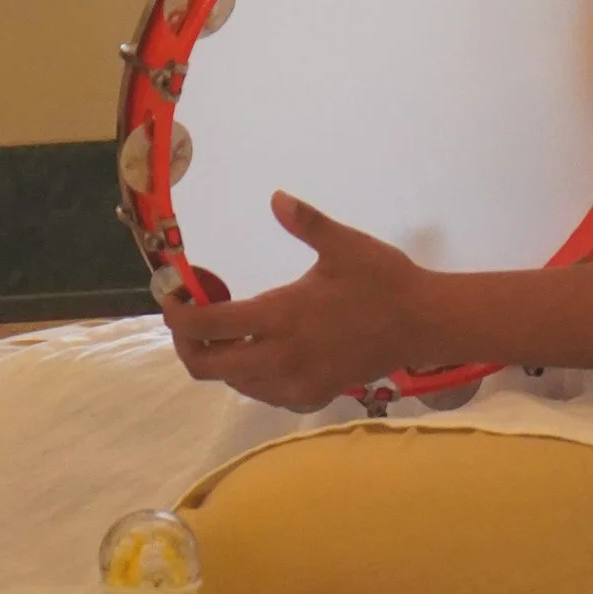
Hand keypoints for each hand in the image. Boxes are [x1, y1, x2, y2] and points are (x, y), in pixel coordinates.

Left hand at [161, 195, 436, 412]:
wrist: (422, 324)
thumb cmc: (382, 280)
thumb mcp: (344, 245)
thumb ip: (306, 222)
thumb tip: (276, 198)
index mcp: (281, 315)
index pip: (209, 325)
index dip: (178, 316)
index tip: (170, 299)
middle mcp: (280, 356)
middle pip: (207, 366)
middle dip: (186, 345)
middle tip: (187, 319)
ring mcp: (295, 382)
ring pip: (233, 382)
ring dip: (219, 359)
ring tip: (224, 328)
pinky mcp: (311, 395)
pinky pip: (261, 393)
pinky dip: (247, 376)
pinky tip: (257, 350)